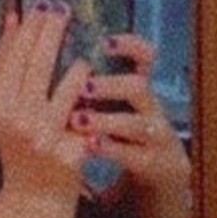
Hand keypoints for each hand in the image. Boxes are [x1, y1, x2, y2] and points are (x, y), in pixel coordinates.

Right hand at [0, 4, 92, 199]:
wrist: (34, 195)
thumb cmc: (20, 144)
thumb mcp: (5, 107)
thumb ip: (7, 64)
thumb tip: (13, 17)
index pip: (14, 57)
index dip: (29, 28)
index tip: (42, 4)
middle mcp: (17, 120)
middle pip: (38, 64)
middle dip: (52, 31)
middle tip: (64, 7)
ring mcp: (43, 136)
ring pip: (69, 82)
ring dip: (78, 64)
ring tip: (82, 56)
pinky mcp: (68, 150)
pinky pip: (88, 110)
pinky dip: (91, 93)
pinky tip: (94, 82)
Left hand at [72, 32, 191, 203]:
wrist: (160, 175)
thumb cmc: (127, 134)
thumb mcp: (116, 106)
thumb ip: (94, 86)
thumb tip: (56, 57)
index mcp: (141, 90)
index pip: (146, 57)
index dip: (130, 45)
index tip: (104, 42)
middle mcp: (152, 109)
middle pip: (140, 87)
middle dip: (112, 85)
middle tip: (83, 86)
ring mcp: (155, 137)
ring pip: (137, 124)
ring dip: (107, 120)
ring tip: (78, 120)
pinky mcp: (152, 164)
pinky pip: (132, 155)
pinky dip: (110, 149)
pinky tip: (89, 146)